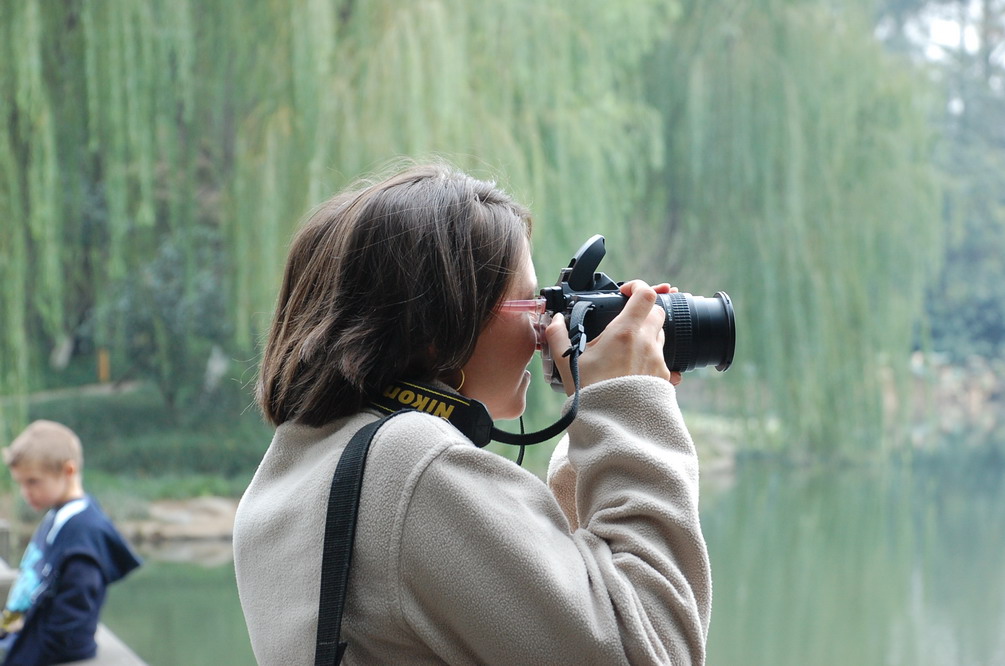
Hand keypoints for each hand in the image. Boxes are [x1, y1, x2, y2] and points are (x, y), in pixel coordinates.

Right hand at [545, 280, 681, 394]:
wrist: (612, 424)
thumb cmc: (591, 393)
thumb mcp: (568, 361)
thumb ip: (558, 336)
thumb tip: (554, 321)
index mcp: (625, 332)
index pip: (645, 295)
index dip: (638, 287)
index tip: (626, 293)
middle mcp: (647, 343)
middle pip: (658, 312)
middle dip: (644, 311)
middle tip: (626, 321)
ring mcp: (658, 360)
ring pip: (661, 335)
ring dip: (648, 334)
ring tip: (628, 347)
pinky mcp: (665, 378)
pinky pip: (665, 360)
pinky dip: (653, 358)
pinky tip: (638, 367)